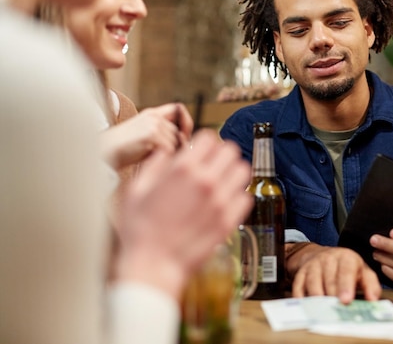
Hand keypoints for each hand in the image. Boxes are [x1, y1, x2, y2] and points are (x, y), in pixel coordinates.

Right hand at [100, 103, 193, 169]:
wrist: (102, 154)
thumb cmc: (122, 151)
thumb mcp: (143, 136)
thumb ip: (162, 134)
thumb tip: (186, 143)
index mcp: (151, 114)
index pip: (178, 109)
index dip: (186, 122)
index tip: (185, 136)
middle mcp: (154, 116)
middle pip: (178, 133)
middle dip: (176, 147)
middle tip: (161, 157)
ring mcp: (153, 124)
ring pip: (175, 143)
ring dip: (168, 155)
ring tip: (150, 159)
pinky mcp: (151, 134)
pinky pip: (170, 150)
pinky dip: (163, 159)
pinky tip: (148, 160)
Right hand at [113, 130, 252, 298]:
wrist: (152, 266)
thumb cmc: (140, 230)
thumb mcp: (136, 190)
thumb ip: (154, 165)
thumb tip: (165, 152)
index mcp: (183, 169)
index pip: (210, 138)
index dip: (205, 143)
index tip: (202, 152)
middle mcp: (206, 181)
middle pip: (231, 151)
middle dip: (222, 154)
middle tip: (214, 164)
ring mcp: (220, 201)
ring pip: (243, 171)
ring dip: (234, 172)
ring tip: (224, 181)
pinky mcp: (229, 221)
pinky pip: (245, 198)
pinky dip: (238, 196)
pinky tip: (226, 202)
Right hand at [289, 244, 380, 303]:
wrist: (325, 256)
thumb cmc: (348, 268)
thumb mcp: (363, 272)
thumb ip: (371, 285)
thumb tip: (373, 300)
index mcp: (346, 257)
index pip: (346, 271)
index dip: (346, 286)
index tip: (346, 300)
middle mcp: (328, 258)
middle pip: (329, 280)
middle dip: (333, 297)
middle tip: (337, 312)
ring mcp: (313, 265)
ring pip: (313, 284)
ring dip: (319, 299)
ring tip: (325, 312)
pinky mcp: (301, 273)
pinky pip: (299, 287)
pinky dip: (302, 299)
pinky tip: (309, 308)